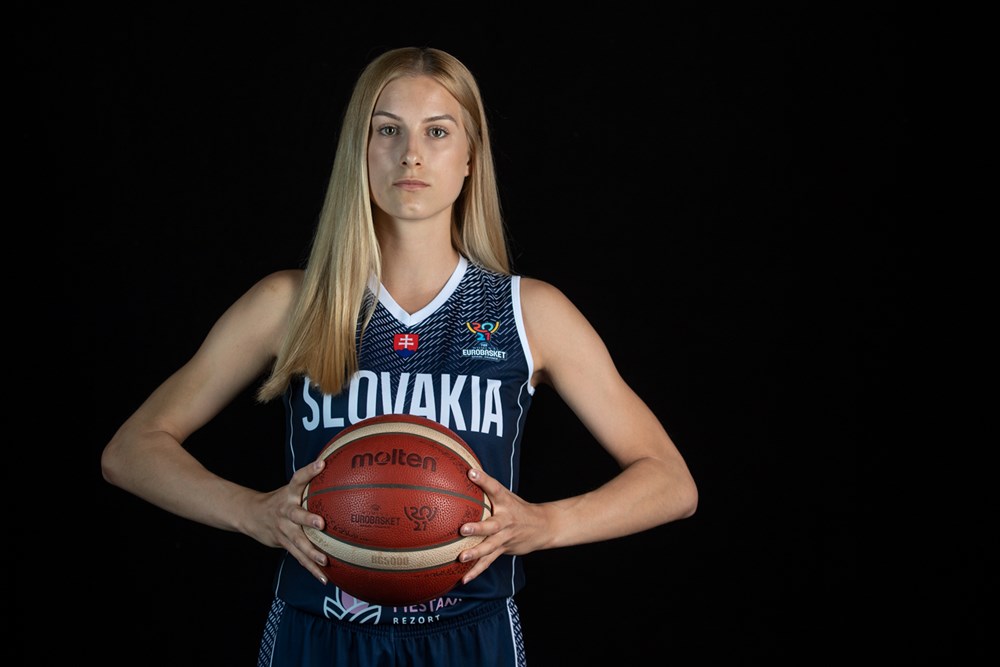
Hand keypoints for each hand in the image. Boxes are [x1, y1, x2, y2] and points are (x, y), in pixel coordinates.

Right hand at [245, 458, 331, 583]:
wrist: (251, 515)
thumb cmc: (281, 499)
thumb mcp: (292, 488)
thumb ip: (312, 482)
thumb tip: (341, 471)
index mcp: (289, 493)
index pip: (298, 478)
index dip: (309, 471)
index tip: (321, 463)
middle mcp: (285, 510)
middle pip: (296, 514)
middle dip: (307, 519)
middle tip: (321, 524)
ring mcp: (283, 529)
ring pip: (297, 541)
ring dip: (310, 551)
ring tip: (324, 560)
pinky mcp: (284, 543)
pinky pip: (299, 557)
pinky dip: (311, 568)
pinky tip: (324, 578)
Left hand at [456, 467, 549, 584]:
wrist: (544, 527)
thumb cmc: (518, 508)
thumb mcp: (506, 495)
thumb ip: (486, 488)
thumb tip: (464, 471)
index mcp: (506, 502)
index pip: (494, 488)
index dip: (483, 479)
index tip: (471, 472)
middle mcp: (506, 520)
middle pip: (492, 525)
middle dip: (478, 528)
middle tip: (463, 529)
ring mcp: (506, 537)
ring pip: (490, 546)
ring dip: (476, 553)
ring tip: (461, 557)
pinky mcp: (504, 549)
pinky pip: (489, 561)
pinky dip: (476, 571)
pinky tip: (463, 579)